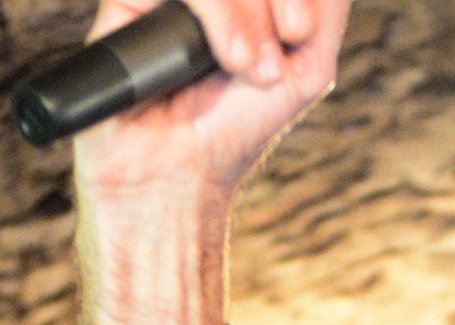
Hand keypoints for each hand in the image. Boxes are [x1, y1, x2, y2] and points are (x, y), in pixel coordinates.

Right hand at [68, 0, 349, 324]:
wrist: (176, 176)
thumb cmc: (236, 128)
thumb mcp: (306, 65)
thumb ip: (326, 6)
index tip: (299, 34)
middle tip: (286, 44)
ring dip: (249, 14)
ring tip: (249, 67)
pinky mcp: (127, 3)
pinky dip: (218, 13)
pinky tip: (228, 59)